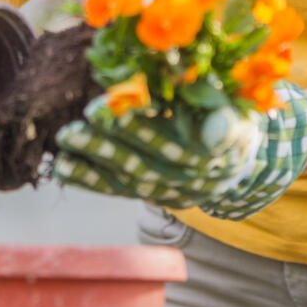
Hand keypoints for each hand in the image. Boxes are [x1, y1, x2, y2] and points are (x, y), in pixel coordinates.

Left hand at [52, 83, 306, 219]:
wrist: (235, 163)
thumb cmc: (234, 125)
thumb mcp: (242, 120)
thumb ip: (227, 123)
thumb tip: (211, 134)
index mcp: (208, 156)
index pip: (173, 142)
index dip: (144, 127)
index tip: (116, 109)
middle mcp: (186, 180)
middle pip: (143, 161)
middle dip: (107, 143)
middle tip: (76, 125)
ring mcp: (167, 191)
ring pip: (126, 177)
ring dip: (92, 161)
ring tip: (65, 143)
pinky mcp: (150, 196)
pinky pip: (118, 190)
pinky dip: (90, 180)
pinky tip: (65, 168)